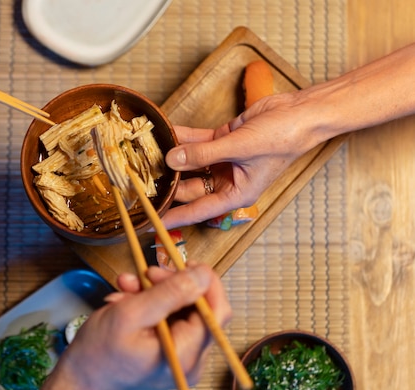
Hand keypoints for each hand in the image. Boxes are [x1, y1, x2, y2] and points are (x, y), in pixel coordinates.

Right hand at [20, 262, 230, 389]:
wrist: (78, 383)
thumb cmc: (98, 353)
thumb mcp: (130, 314)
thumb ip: (170, 293)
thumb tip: (203, 275)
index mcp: (186, 354)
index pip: (216, 310)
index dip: (204, 282)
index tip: (182, 262)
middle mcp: (190, 359)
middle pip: (198, 308)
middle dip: (171, 284)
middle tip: (146, 272)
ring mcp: (179, 358)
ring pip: (179, 311)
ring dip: (154, 292)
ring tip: (126, 286)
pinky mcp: (167, 353)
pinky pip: (167, 321)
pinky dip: (148, 305)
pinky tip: (124, 301)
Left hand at [162, 92, 321, 228]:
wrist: (300, 113)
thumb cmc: (282, 138)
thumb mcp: (239, 149)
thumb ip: (203, 154)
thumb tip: (173, 159)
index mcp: (236, 194)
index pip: (198, 210)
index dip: (174, 216)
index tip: (153, 222)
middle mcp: (228, 181)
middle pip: (190, 187)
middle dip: (169, 184)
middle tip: (142, 182)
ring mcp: (224, 161)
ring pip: (191, 163)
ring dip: (173, 158)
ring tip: (148, 155)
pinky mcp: (223, 141)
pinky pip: (197, 142)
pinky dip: (183, 138)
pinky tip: (166, 133)